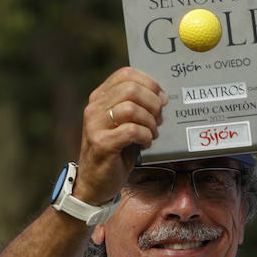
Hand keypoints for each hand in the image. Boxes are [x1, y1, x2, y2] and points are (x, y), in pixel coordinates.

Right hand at [77, 67, 167, 203]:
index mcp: (99, 98)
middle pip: (131, 89)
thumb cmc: (115, 152)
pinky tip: (145, 144)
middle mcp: (94, 108)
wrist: (95, 183)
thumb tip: (162, 96)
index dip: (150, 83)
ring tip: (152, 134)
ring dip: (150, 122)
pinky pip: (131, 131)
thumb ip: (137, 106)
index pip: (126, 74)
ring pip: (131, 108)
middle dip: (153, 103)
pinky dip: (145, 136)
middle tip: (159, 119)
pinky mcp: (101, 144)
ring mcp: (95, 125)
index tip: (162, 98)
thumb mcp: (123, 123)